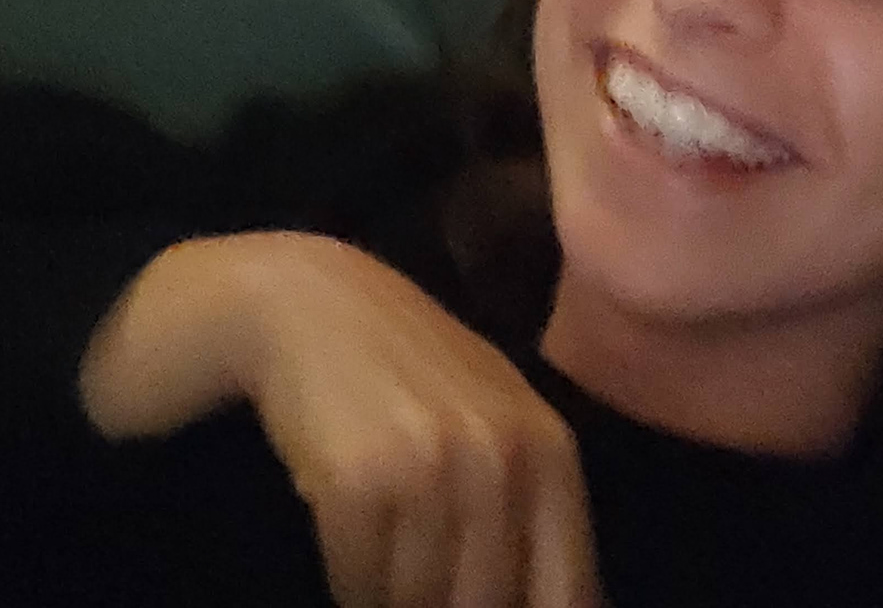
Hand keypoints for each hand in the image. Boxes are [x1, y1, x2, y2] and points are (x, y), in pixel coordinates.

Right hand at [83, 233, 601, 607]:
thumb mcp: (499, 421)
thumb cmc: (415, 371)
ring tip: (381, 544)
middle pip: (486, 606)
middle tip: (420, 574)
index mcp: (550, 451)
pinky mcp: (360, 480)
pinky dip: (348, 580)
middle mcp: (500, 458)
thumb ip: (538, 512)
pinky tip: (346, 532)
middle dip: (447, 606)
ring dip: (392, 595)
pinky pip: (358, 585)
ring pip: (418, 603)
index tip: (478, 600)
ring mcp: (429, 466)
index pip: (568, 593)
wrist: (314, 305)